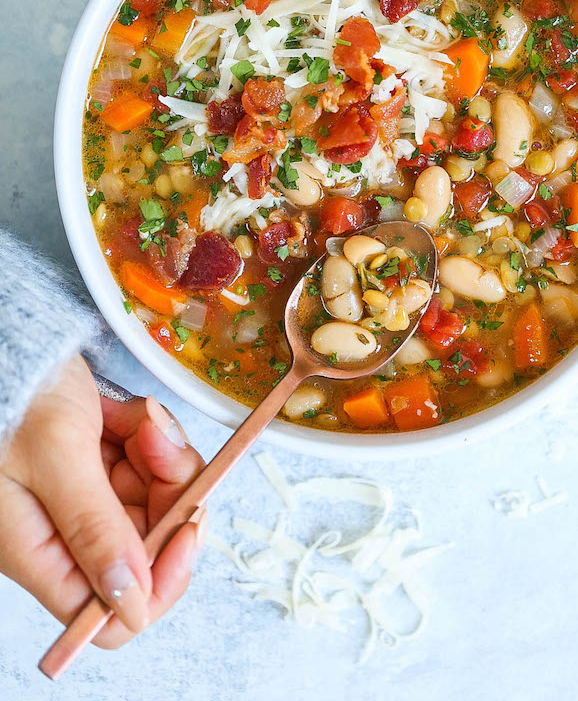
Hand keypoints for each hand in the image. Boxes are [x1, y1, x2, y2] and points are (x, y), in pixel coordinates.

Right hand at [0, 355, 205, 647]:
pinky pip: (145, 468)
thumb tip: (130, 607)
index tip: (187, 525)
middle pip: (145, 550)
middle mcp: (60, 537)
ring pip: (153, 503)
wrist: (16, 336)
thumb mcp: (56, 456)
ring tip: (142, 419)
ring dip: (160, 457)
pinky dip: (150, 438)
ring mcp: (81, 500)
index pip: (110, 615)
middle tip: (161, 444)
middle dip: (167, 496)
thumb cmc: (14, 391)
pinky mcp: (96, 468)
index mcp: (37, 554)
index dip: (159, 580)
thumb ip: (95, 529)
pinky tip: (131, 413)